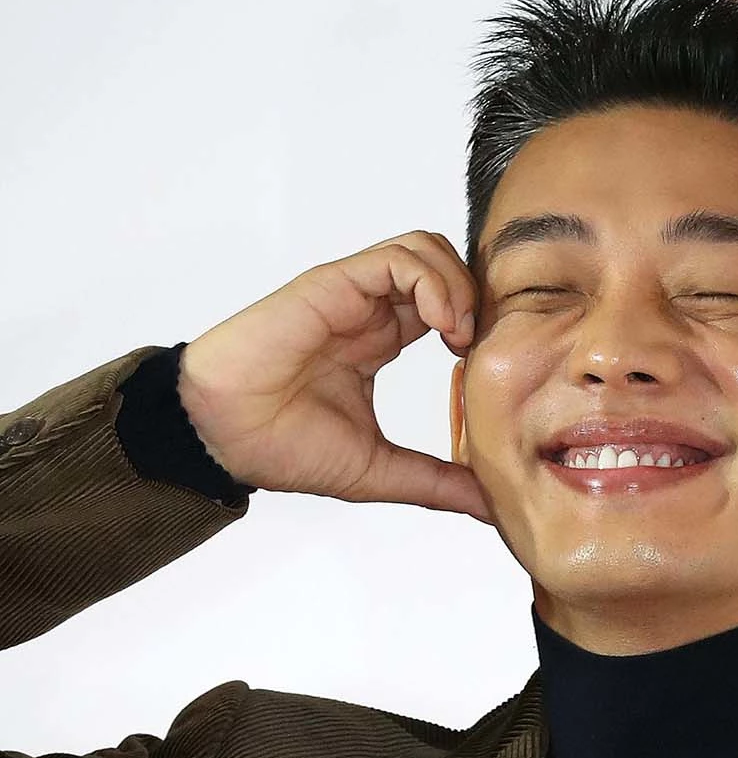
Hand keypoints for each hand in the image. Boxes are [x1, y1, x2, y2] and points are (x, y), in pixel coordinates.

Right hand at [176, 231, 490, 520]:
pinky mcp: (335, 284)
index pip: (448, 309)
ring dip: (459, 285)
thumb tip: (492, 507)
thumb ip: (437, 483)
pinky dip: (433, 281)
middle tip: (483, 348)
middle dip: (480, 300)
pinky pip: (400, 258)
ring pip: (428, 250)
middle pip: (446, 270)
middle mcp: (369, 312)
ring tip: (462, 335)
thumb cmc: (285, 449)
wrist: (225, 438)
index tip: (493, 369)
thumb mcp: (381, 471)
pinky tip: (443, 324)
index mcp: (379, 342)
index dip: (481, 328)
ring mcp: (353, 295)